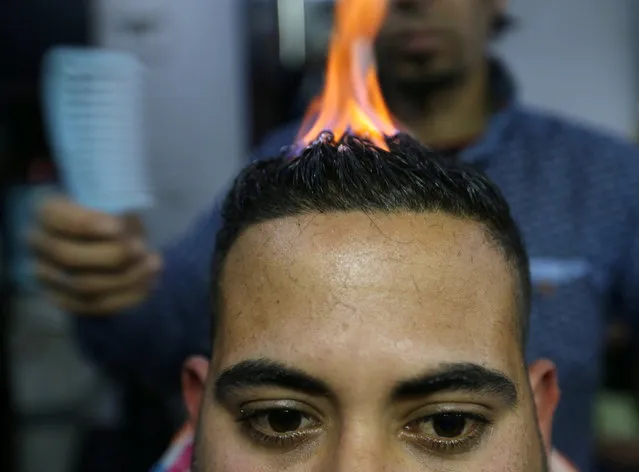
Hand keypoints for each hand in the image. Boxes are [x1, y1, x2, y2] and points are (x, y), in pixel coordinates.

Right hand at [29, 196, 161, 314]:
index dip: (86, 224)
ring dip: (125, 278)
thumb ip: (118, 213)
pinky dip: (126, 297)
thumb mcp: (115, 206)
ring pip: (83, 286)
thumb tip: (128, 230)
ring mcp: (48, 277)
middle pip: (67, 257)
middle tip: (142, 249)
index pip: (56, 219)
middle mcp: (39, 246)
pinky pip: (95, 307)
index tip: (118, 227)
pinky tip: (149, 284)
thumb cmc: (111, 215)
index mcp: (46, 213)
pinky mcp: (66, 301)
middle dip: (111, 255)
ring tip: (154, 265)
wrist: (104, 240)